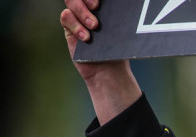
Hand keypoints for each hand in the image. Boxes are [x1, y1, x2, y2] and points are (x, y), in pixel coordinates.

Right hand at [61, 0, 141, 123]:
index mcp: (104, 7)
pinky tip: (85, 37)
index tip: (100, 1)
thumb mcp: (121, 33)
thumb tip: (129, 8)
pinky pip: (66, 17)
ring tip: (93, 26)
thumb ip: (117, 18)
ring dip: (81, 11)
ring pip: (71, 2)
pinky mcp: (70, 27)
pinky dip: (75, 25)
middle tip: (96, 6)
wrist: (108, 71)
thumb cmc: (117, 50)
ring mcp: (78, 16)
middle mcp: (89, 8)